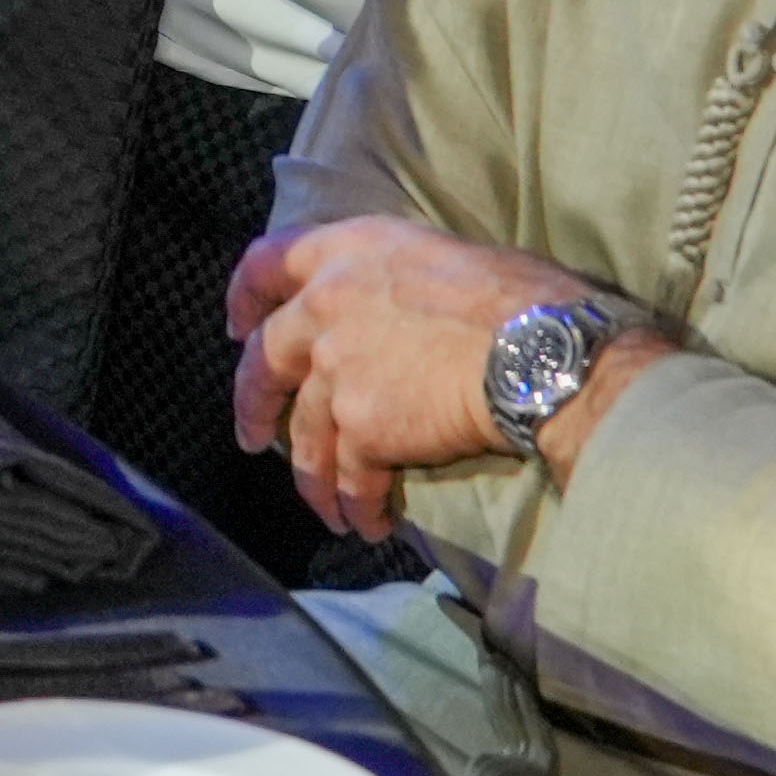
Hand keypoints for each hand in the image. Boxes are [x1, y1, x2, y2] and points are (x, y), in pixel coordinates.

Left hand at [227, 216, 660, 541]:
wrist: (538, 354)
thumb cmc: (519, 298)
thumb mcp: (441, 255)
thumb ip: (394, 280)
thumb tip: (399, 309)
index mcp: (347, 252)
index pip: (267, 263)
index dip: (245, 297)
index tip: (237, 329)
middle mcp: (325, 304)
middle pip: (265, 360)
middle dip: (255, 406)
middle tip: (254, 437)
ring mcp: (336, 367)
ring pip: (305, 436)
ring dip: (313, 480)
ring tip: (328, 509)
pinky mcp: (361, 427)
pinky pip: (348, 477)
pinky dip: (355, 504)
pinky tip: (368, 522)